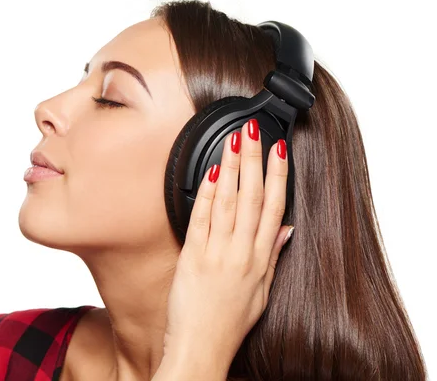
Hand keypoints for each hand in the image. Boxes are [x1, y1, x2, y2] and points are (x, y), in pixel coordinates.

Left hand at [162, 119, 293, 368]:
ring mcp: (216, 253)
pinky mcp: (192, 257)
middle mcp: (241, 252)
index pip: (274, 208)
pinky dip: (205, 194)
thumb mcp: (262, 292)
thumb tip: (287, 229)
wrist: (201, 347)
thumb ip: (273, 257)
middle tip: (253, 130)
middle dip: (253, 159)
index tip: (280, 149)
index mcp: (260, 259)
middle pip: (251, 197)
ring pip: (227, 202)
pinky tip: (208, 171)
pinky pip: (200, 219)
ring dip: (230, 168)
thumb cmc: (230, 323)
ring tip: (234, 141)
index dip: (278, 176)